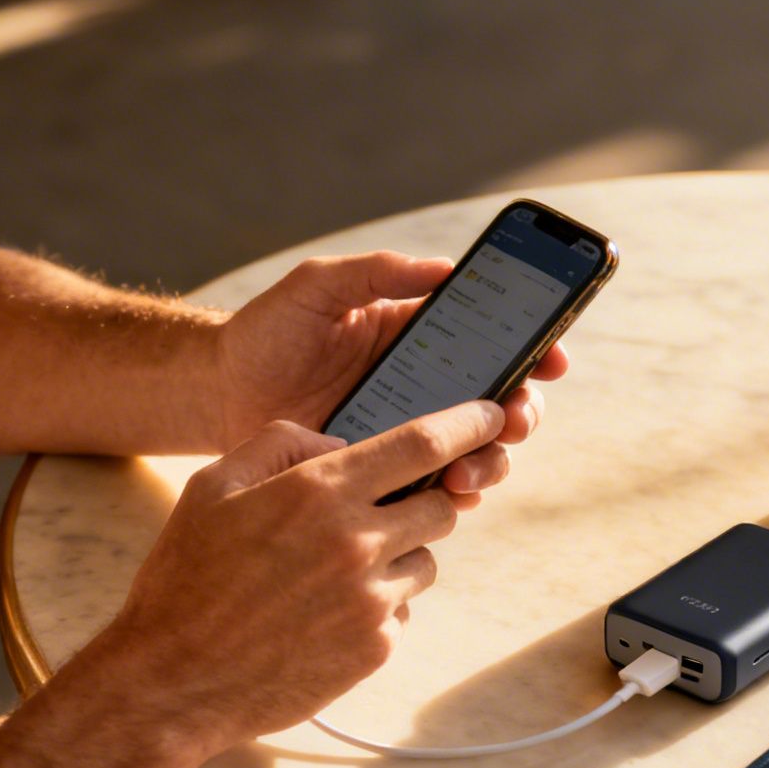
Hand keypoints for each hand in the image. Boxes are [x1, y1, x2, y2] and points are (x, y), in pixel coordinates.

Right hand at [77, 400, 505, 760]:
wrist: (173, 682)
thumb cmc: (185, 579)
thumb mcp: (213, 486)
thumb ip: (281, 443)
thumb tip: (339, 444)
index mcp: (319, 491)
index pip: (424, 443)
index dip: (469, 423)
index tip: (491, 415)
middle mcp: (357, 542)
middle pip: (442, 505)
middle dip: (423, 501)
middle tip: (379, 513)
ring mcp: (371, 600)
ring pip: (425, 561)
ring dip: (397, 558)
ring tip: (330, 575)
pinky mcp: (375, 648)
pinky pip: (403, 611)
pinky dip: (377, 607)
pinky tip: (321, 616)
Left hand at [213, 251, 567, 509]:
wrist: (215, 394)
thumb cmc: (265, 333)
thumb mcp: (317, 287)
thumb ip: (377, 271)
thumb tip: (445, 268)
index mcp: (418, 338)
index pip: (491, 343)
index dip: (533, 349)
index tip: (552, 358)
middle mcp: (422, 388)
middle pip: (498, 404)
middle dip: (519, 414)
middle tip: (512, 421)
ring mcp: (404, 436)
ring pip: (474, 453)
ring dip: (488, 463)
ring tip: (466, 472)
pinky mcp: (380, 477)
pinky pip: (431, 493)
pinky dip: (449, 499)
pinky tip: (443, 499)